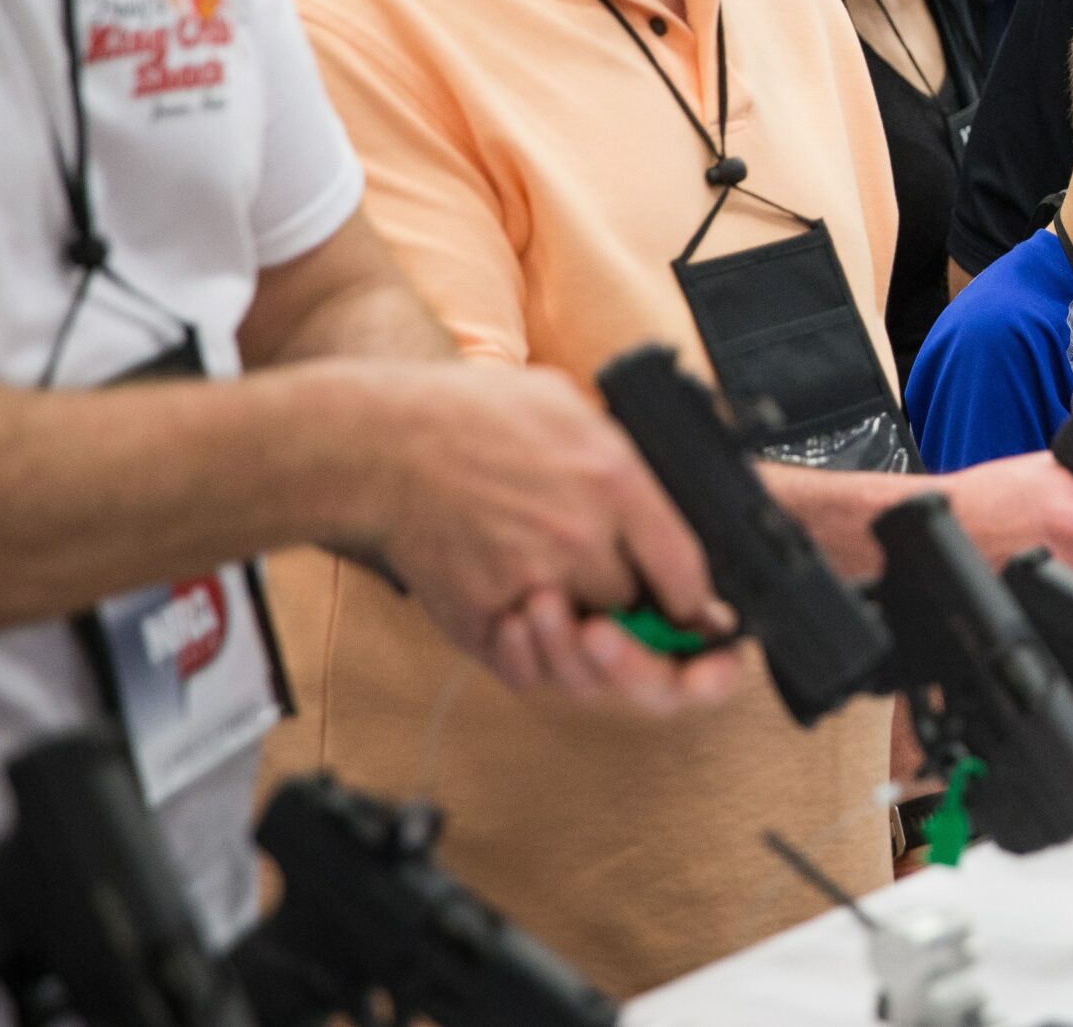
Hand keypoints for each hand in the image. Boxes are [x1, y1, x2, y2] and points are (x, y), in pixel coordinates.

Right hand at [327, 361, 735, 707]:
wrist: (380, 446)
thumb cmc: (471, 416)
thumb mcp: (568, 405)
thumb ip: (621, 455)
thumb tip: (663, 493)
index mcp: (613, 482)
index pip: (685, 567)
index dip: (692, 594)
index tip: (687, 600)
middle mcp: (580, 539)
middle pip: (638, 609)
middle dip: (635, 610)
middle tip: (623, 602)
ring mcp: (530, 583)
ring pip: (588, 647)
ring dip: (587, 640)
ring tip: (574, 613)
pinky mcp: (482, 618)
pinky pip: (529, 668)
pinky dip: (536, 658)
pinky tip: (529, 624)